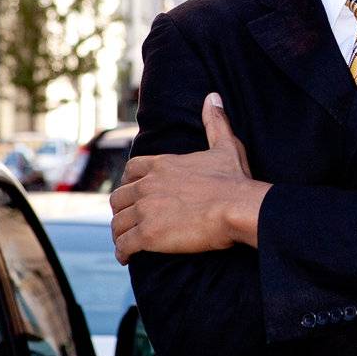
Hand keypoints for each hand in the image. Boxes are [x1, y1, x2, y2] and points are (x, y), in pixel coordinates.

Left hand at [110, 93, 268, 263]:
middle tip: (130, 222)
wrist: (238, 208)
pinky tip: (128, 257)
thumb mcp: (226, 147)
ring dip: (120, 233)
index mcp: (162, 165)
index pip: (131, 171)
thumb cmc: (234, 180)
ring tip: (126, 243)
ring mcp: (145, 210)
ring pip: (117, 223)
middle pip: (118, 198)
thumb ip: (215, 122)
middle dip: (122, 210)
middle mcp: (147, 185)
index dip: (129, 183)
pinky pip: (124, 245)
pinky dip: (123, 252)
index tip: (134, 194)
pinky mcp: (148, 235)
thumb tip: (212, 97)